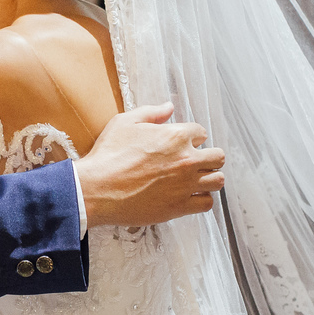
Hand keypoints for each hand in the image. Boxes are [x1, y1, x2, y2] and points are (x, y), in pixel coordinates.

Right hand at [76, 102, 224, 225]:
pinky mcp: (179, 207)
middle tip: (193, 161)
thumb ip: (151, 113)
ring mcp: (185, 185)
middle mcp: (186, 160)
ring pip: (217, 180)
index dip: (192, 137)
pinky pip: (206, 203)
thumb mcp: (124, 123)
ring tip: (194, 179)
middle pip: (218, 157)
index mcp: (175, 136)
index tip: (182, 144)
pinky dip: (200, 199)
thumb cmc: (108, 155)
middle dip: (208, 157)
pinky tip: (188, 196)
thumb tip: (169, 107)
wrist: (96, 189)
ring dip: (208, 178)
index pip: (202, 132)